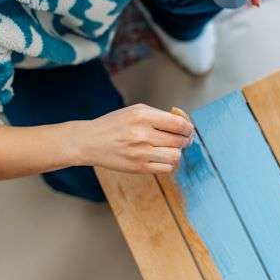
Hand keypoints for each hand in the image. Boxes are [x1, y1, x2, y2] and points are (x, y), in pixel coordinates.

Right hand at [78, 104, 193, 173]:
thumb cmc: (114, 125)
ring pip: (175, 156)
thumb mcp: (135, 111)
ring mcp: (141, 153)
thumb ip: (158, 116)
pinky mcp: (139, 168)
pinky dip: (167, 163)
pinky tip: (160, 157)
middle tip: (182, 139)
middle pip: (179, 141)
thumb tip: (183, 125)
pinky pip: (166, 168)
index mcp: (143, 116)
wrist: (90, 142)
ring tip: (169, 148)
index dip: (188, 128)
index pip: (179, 124)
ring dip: (176, 152)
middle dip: (184, 140)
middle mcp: (143, 134)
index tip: (188, 130)